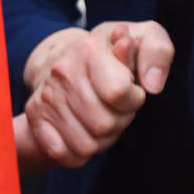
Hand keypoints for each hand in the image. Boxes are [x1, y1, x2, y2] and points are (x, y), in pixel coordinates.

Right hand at [19, 22, 173, 167]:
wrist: (63, 57)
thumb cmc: (114, 53)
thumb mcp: (144, 37)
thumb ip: (157, 53)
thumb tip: (153, 85)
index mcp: (89, 49)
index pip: (118, 92)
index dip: (133, 99)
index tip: (131, 90)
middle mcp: (62, 71)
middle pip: (105, 125)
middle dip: (119, 121)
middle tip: (115, 107)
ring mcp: (46, 96)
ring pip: (87, 146)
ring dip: (102, 139)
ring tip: (100, 117)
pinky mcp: (36, 117)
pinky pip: (65, 155)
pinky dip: (79, 152)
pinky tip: (83, 131)